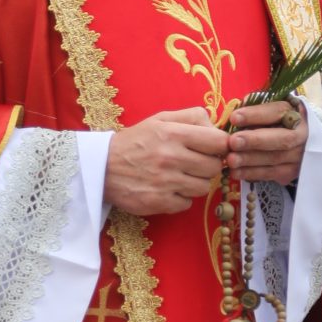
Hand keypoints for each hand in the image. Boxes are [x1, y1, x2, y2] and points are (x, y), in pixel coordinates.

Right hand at [106, 108, 230, 216]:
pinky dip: (181, 198)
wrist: (101, 167)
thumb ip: (191, 117)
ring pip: (203, 187)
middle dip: (208, 165)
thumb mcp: (160, 119)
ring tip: (179, 176)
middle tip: (194, 163)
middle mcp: (171, 158)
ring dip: (195, 182)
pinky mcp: (160, 202)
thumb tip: (217, 127)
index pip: (219, 142)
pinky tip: (168, 189)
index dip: (221, 146)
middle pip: (214, 167)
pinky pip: (187, 203)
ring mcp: (166, 182)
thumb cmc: (135, 141)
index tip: (213, 148)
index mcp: (173, 134)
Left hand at [225, 98, 306, 188]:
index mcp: (296, 113)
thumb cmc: (276, 123)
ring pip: (275, 159)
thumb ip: (256, 108)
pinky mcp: (291, 172)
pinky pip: (271, 174)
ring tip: (230, 159)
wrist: (295, 144)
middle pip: (282, 139)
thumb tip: (239, 109)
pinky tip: (235, 172)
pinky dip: (252, 173)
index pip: (277, 112)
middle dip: (255, 140)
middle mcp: (302, 134)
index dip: (255, 115)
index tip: (234, 118)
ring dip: (250, 160)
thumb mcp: (270, 110)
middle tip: (233, 142)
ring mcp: (299, 156)